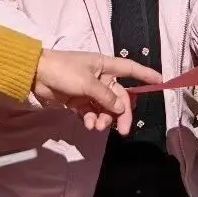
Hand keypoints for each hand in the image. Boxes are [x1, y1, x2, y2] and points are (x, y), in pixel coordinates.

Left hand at [32, 49, 161, 135]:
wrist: (36, 75)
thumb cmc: (63, 71)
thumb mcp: (87, 82)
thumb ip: (105, 96)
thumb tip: (121, 108)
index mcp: (105, 66)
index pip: (130, 69)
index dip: (146, 75)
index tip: (161, 82)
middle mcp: (100, 78)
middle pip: (119, 97)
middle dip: (121, 114)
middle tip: (123, 131)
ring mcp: (89, 90)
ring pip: (106, 108)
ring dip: (105, 119)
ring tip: (96, 126)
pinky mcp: (78, 101)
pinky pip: (93, 113)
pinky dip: (93, 120)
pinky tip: (89, 124)